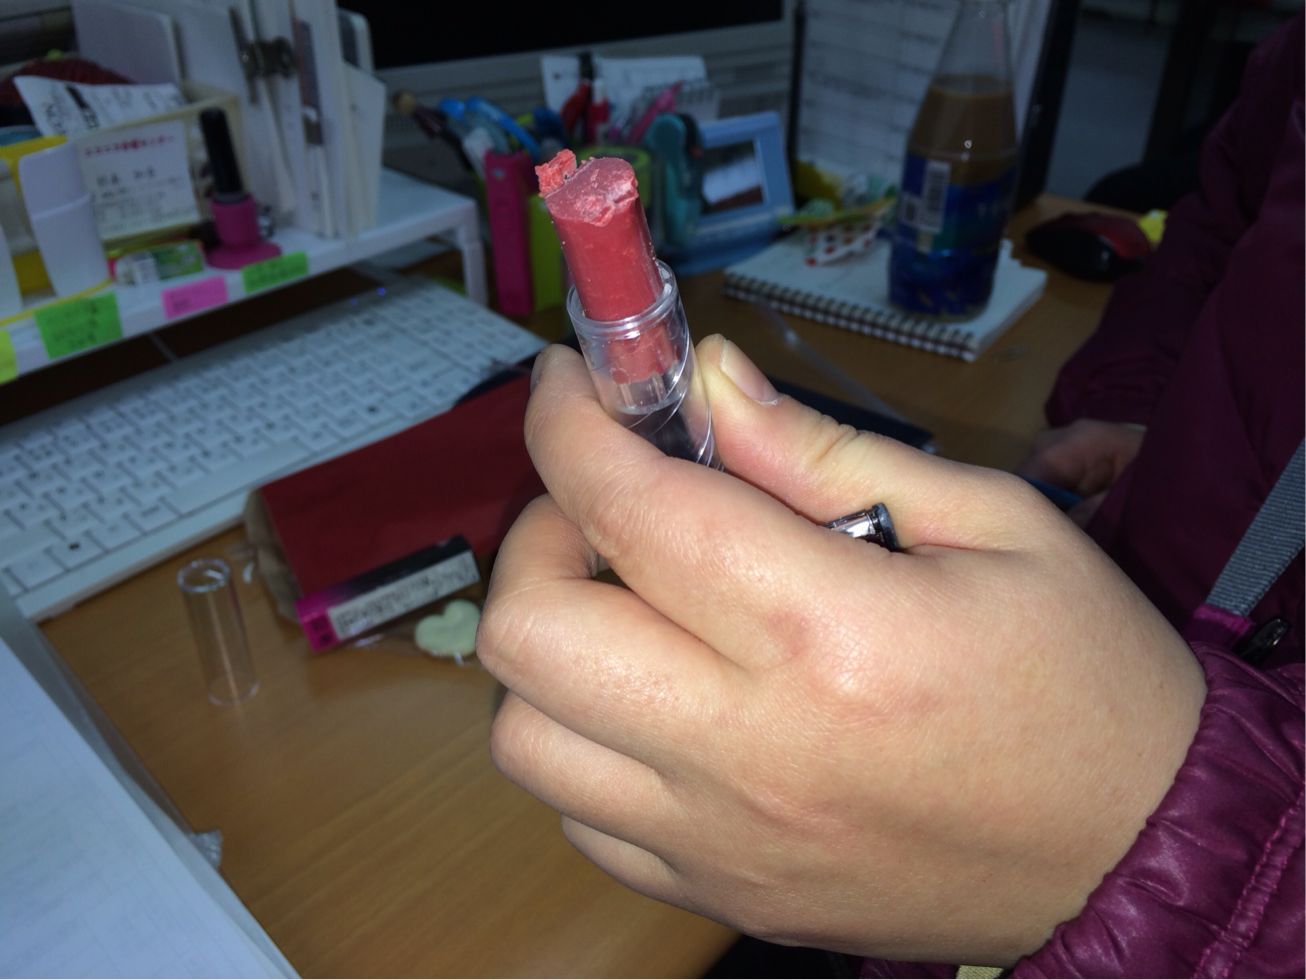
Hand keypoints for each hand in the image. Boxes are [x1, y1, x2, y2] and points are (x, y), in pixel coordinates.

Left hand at [477, 338, 1203, 965]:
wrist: (1137, 853)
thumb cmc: (1082, 677)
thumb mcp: (989, 520)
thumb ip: (822, 449)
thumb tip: (704, 380)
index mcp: (830, 635)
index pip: (633, 510)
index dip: (570, 426)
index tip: (569, 384)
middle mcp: (751, 750)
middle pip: (529, 631)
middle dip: (538, 533)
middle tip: (609, 502)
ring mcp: (721, 840)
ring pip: (523, 734)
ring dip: (550, 642)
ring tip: (630, 604)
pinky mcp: (721, 892)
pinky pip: (579, 815)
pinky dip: (582, 737)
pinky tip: (656, 698)